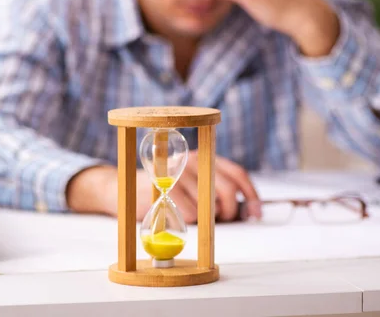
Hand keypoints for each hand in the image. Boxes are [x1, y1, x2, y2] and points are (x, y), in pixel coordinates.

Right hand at [82, 152, 260, 223]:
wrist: (123, 190)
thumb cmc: (162, 191)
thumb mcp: (190, 184)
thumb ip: (212, 190)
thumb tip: (244, 211)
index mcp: (203, 157)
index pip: (237, 173)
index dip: (251, 194)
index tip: (256, 212)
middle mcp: (192, 160)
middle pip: (228, 189)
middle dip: (232, 211)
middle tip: (226, 219)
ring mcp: (178, 173)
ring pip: (209, 206)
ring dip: (208, 219)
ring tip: (196, 216)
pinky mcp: (164, 188)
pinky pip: (191, 213)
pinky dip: (190, 222)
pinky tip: (179, 216)